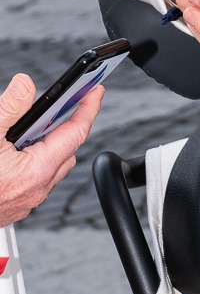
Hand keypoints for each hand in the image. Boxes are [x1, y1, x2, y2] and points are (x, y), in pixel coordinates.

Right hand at [0, 74, 102, 227]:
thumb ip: (9, 109)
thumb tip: (25, 85)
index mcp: (36, 170)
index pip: (76, 133)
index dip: (88, 109)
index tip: (95, 91)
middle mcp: (37, 188)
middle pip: (66, 152)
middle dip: (67, 128)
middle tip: (62, 108)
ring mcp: (26, 201)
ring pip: (51, 169)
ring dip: (47, 148)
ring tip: (32, 131)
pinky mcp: (14, 208)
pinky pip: (35, 182)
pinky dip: (32, 164)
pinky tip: (14, 155)